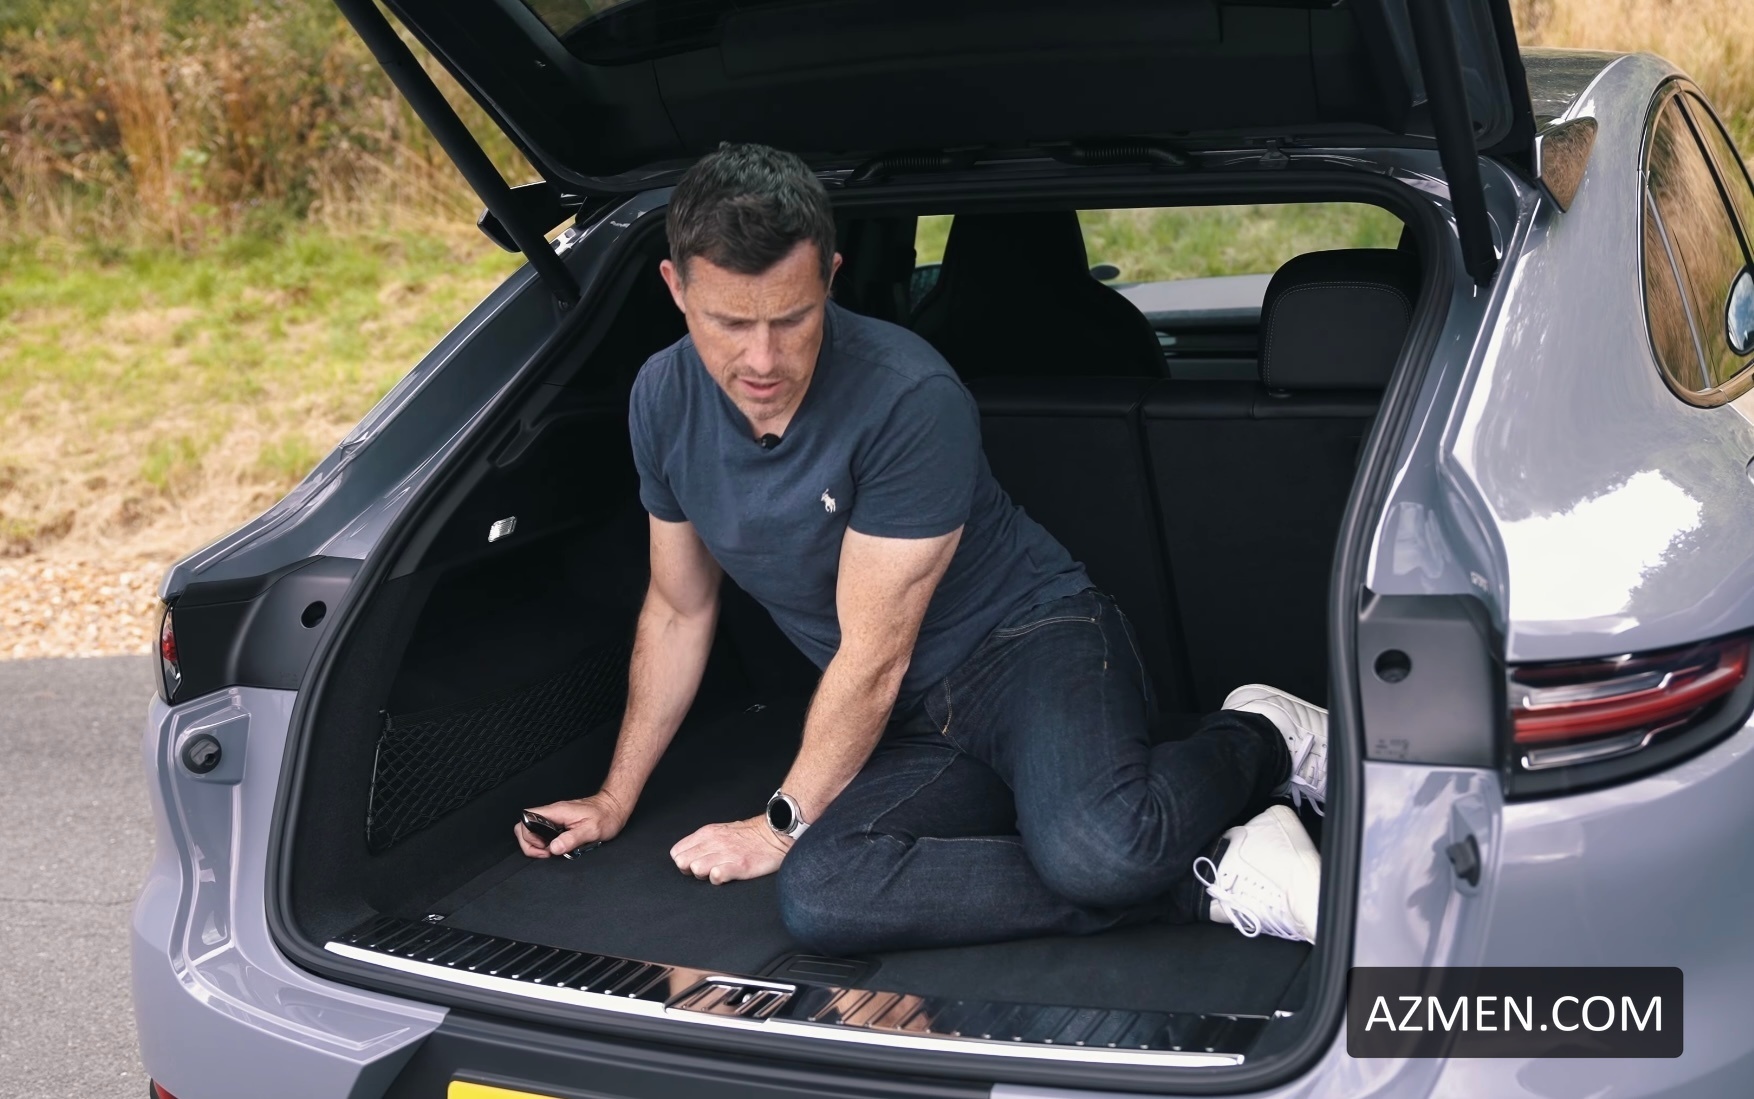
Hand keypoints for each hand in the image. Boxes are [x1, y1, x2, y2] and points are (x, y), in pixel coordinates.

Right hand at [515, 791, 630, 857]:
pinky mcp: (560, 822)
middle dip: (530, 844)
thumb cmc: (606, 816)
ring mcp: (555, 817)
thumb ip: (571, 838)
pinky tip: (559, 847)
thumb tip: (554, 848)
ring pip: (533, 830)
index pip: (527, 819)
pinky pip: (545, 832)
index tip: (544, 848)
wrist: (614, 807)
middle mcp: (553, 813)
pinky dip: (547, 842)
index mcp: (556, 812)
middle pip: (524, 826)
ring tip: (553, 851)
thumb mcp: (591, 830)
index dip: (529, 837)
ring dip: (539, 844)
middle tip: (547, 852)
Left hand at [669, 815, 791, 883]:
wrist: (775, 834)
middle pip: (683, 862)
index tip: (695, 864)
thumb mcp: (720, 831)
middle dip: (690, 870)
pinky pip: (716, 876)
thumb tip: (686, 857)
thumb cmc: (748, 836)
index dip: (683, 862)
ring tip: (717, 872)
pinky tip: (726, 876)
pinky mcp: (739, 865)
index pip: (677, 852)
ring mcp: (726, 853)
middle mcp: (714, 842)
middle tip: (705, 870)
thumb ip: (703, 842)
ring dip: (704, 875)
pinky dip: (718, 879)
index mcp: (707, 833)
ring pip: (696, 868)